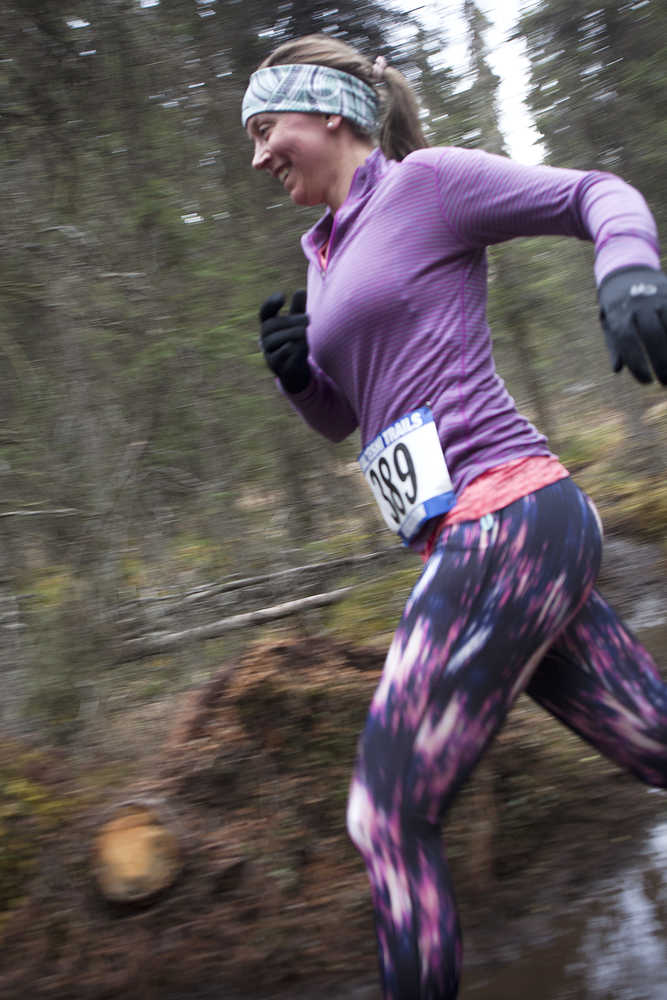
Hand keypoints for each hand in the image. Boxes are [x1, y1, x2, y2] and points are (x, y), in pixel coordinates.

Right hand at [259, 290, 310, 392]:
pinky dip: (290, 349)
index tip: (282, 296)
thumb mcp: (298, 325)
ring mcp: (268, 352)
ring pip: (276, 339)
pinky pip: (280, 354)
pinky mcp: (274, 365)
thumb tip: (301, 291)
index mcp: (269, 325)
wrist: (295, 371)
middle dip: (291, 320)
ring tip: (306, 333)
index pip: (265, 312)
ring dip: (293, 334)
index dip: (270, 304)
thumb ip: (298, 309)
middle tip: (309, 319)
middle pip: (273, 325)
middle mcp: (265, 338)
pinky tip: (299, 346)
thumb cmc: (295, 343)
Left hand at [598, 266, 666, 384]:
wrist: (626, 270)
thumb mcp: (609, 325)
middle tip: (665, 382)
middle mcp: (639, 304)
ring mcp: (658, 296)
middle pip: (653, 334)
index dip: (638, 364)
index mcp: (619, 314)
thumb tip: (617, 369)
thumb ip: (614, 347)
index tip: (646, 382)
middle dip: (661, 361)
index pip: (627, 342)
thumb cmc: (617, 307)